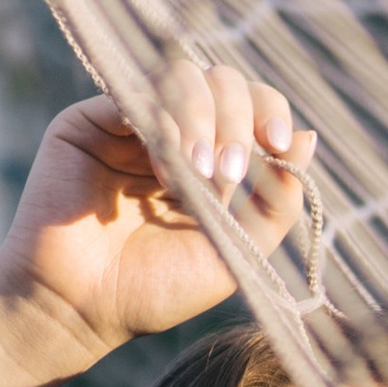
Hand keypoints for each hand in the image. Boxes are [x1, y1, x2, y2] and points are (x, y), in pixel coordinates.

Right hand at [0, 63, 315, 364]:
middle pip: (222, 81)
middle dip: (238, 120)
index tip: (282, 144)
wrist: (79, 309)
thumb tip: (308, 140)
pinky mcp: (92, 119)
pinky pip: (136, 92)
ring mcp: (132, 123)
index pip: (250, 107)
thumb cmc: (153, 291)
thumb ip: (275, 204)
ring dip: (203, 118)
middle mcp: (172, 133)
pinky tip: (167, 169)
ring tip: (199, 173)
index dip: (271, 112)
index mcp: (209, 160)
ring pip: (182, 76)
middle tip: (231, 173)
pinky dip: (163, 123)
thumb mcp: (233, 254)